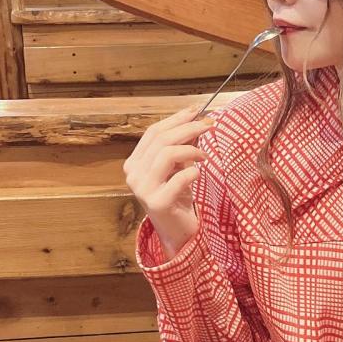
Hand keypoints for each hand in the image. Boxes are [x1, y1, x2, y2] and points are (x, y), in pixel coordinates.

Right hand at [123, 105, 214, 259]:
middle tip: (209, 125)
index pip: (153, 132)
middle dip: (188, 128)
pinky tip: (198, 174)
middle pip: (161, 140)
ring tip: (204, 156)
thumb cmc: (177, 197)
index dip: (176, 119)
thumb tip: (197, 119)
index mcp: (134, 162)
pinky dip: (192, 172)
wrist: (177, 230)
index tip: (197, 111)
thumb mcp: (178, 167)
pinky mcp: (158, 202)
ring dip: (191, 150)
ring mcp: (143, 189)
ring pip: (166, 154)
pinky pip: (178, 178)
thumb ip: (181, 146)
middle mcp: (134, 174)